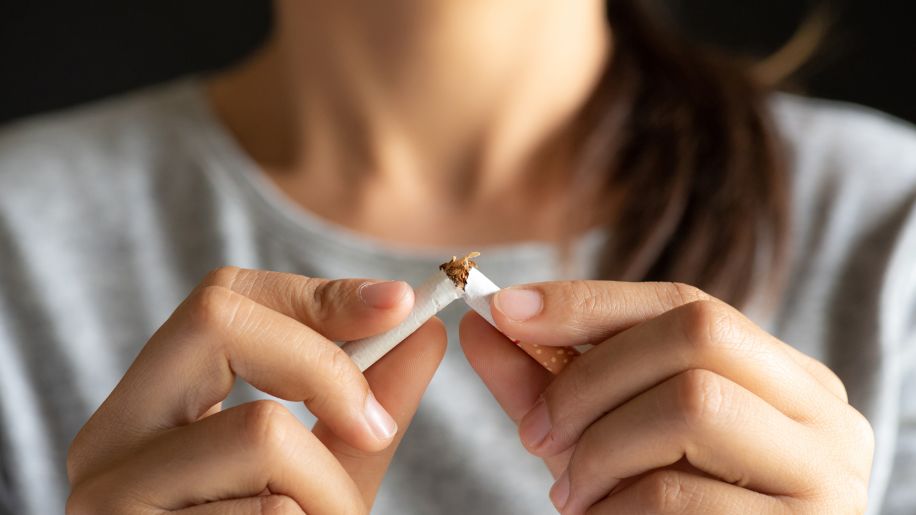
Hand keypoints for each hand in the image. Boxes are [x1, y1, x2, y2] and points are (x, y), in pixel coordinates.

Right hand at [67, 267, 445, 513]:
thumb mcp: (326, 472)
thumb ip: (367, 403)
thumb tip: (424, 330)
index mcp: (154, 406)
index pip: (224, 299)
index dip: (318, 294)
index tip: (401, 306)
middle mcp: (110, 440)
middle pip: (217, 321)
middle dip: (324, 368)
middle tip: (374, 429)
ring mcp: (111, 499)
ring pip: (261, 432)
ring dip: (327, 489)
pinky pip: (265, 514)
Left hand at [460, 281, 873, 513]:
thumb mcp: (606, 438)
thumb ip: (551, 383)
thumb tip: (481, 324)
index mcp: (785, 377)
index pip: (686, 302)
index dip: (588, 300)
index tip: (504, 310)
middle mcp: (822, 413)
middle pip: (698, 333)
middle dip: (591, 376)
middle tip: (536, 433)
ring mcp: (827, 473)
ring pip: (693, 404)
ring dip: (602, 446)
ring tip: (571, 492)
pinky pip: (683, 494)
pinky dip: (619, 505)